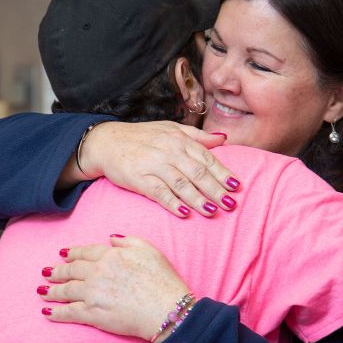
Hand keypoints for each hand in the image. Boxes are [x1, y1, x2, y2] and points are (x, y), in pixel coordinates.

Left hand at [39, 235, 189, 342]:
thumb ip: (128, 241)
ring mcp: (93, 293)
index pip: (85, 252)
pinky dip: (56, 312)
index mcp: (111, 255)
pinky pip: (69, 312)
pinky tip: (47, 311)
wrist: (165, 308)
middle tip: (47, 272)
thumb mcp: (149, 250)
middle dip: (57, 271)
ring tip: (42, 290)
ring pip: (66, 290)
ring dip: (52, 290)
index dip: (72, 252)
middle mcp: (98, 272)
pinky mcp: (92, 314)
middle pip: (71, 270)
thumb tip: (111, 238)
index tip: (63, 253)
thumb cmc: (162, 279)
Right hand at [81, 121, 240, 216]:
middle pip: (197, 173)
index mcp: (179, 140)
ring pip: (181, 184)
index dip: (222, 172)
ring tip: (212, 211)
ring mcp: (154, 165)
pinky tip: (184, 213)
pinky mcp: (139, 178)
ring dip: (198, 199)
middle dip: (215, 189)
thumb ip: (197, 136)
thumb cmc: (142, 137)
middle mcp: (169, 151)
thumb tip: (224, 139)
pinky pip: (158, 192)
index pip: (206, 157)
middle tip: (230, 203)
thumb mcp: (171, 129)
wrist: (106, 142)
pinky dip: (172, 203)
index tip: (236, 186)